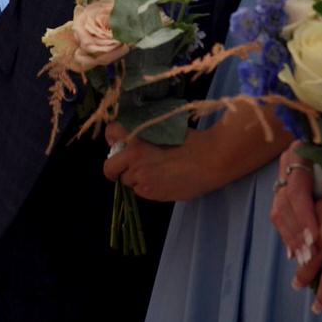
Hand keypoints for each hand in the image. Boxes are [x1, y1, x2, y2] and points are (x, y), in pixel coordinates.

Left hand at [101, 122, 236, 203]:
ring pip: (128, 181)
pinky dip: (147, 187)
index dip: (113, 138)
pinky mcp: (152, 193)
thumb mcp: (164, 128)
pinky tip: (163, 180)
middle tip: (126, 167)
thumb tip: (132, 138)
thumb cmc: (192, 140)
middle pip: (110, 167)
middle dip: (115, 168)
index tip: (117, 142)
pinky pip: (141, 191)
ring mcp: (142, 178)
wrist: (211, 159)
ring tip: (155, 172)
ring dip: (135, 177)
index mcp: (137, 139)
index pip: (111, 134)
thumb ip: (145, 133)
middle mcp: (134, 159)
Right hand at [270, 144, 321, 264]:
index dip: (304, 216)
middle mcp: (286, 164)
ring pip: (279, 210)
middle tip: (309, 256)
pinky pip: (281, 213)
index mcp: (300, 152)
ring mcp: (284, 176)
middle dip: (296, 233)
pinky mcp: (287, 189)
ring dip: (290, 236)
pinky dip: (288, 232)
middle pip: (283, 203)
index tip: (315, 238)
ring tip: (303, 258)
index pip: (296, 189)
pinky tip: (295, 251)